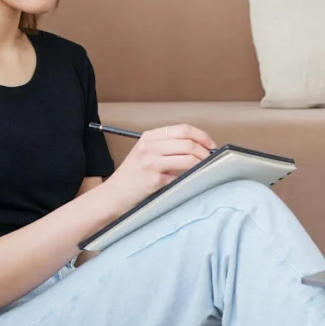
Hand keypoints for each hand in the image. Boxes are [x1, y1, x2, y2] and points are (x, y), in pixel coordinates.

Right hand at [103, 124, 217, 209]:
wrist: (113, 196)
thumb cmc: (132, 177)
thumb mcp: (145, 153)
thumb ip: (167, 147)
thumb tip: (198, 148)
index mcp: (149, 137)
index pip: (182, 129)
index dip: (201, 136)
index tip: (210, 145)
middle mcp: (149, 146)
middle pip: (188, 142)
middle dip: (205, 151)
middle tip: (212, 158)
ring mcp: (151, 162)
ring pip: (188, 157)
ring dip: (202, 163)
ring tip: (205, 169)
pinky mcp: (154, 179)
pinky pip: (181, 175)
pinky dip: (192, 176)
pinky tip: (195, 179)